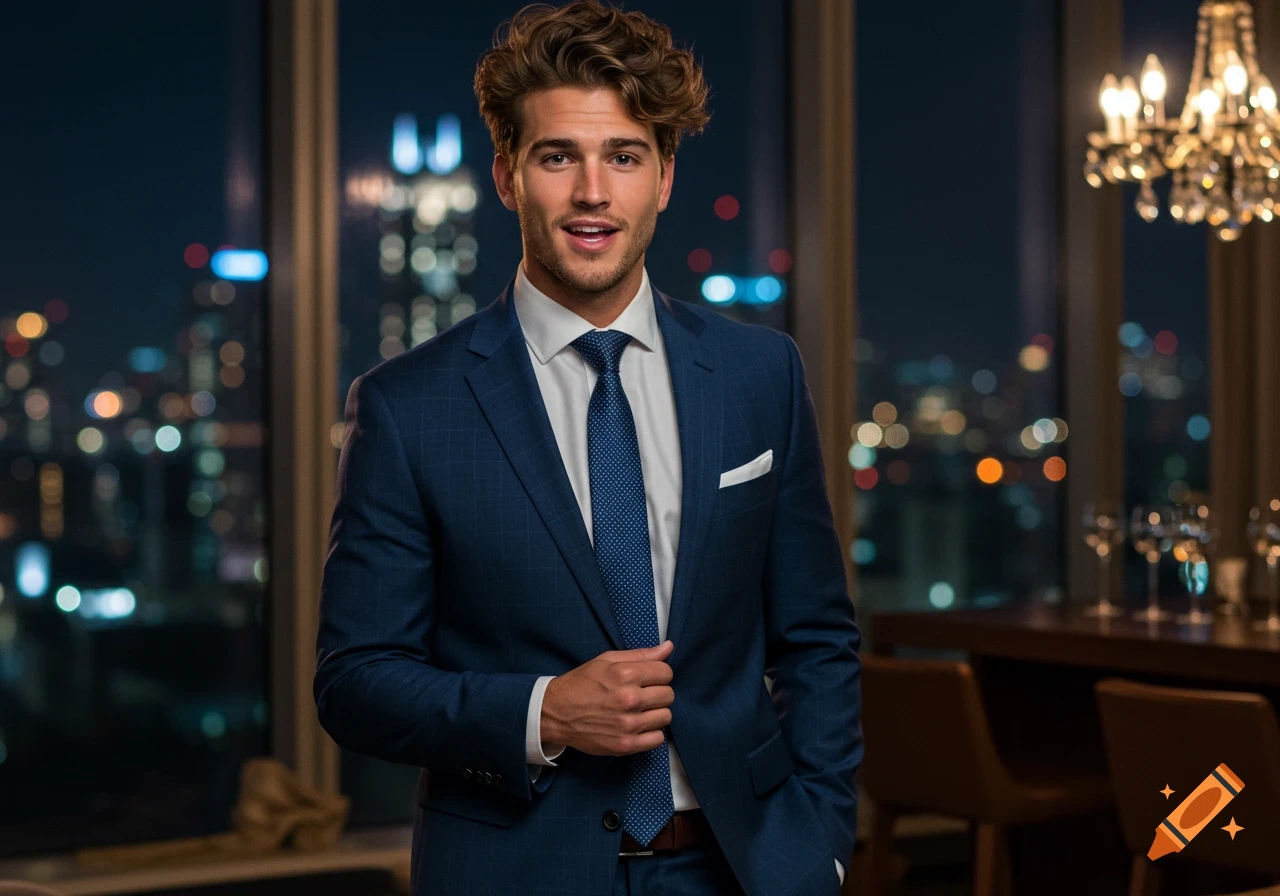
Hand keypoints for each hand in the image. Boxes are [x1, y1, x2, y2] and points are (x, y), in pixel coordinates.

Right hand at [540, 640, 674, 756]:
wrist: (555, 713)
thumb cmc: (581, 684)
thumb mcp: (606, 660)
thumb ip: (640, 654)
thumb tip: (669, 647)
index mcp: (625, 674)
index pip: (666, 672)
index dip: (658, 673)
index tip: (648, 678)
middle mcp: (629, 699)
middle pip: (668, 695)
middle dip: (658, 692)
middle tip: (642, 694)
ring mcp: (628, 725)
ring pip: (665, 716)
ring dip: (656, 713)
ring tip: (640, 710)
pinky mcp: (625, 745)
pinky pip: (657, 739)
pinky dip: (651, 733)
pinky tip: (639, 726)